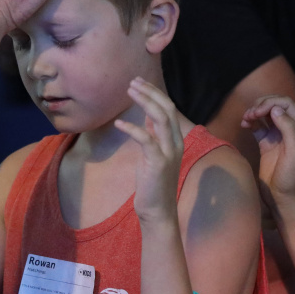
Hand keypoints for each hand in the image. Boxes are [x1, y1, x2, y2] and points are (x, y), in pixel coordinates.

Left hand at [115, 78, 184, 224]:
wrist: (158, 210)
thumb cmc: (153, 182)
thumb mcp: (153, 153)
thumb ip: (154, 134)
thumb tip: (147, 115)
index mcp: (175, 139)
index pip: (169, 108)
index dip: (155, 93)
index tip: (139, 83)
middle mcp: (176, 142)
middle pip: (168, 108)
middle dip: (150, 92)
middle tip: (133, 82)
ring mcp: (169, 152)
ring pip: (162, 118)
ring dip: (145, 102)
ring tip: (129, 91)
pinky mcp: (159, 163)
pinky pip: (147, 139)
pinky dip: (133, 128)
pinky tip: (119, 124)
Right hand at [240, 95, 294, 202]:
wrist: (284, 198)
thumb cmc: (293, 177)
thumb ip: (288, 128)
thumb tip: (275, 108)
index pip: (286, 103)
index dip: (270, 103)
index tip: (257, 112)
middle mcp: (291, 128)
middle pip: (275, 105)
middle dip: (261, 105)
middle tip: (249, 115)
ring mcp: (278, 135)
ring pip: (265, 114)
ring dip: (254, 112)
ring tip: (245, 119)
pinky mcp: (267, 143)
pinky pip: (258, 126)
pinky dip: (250, 122)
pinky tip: (244, 125)